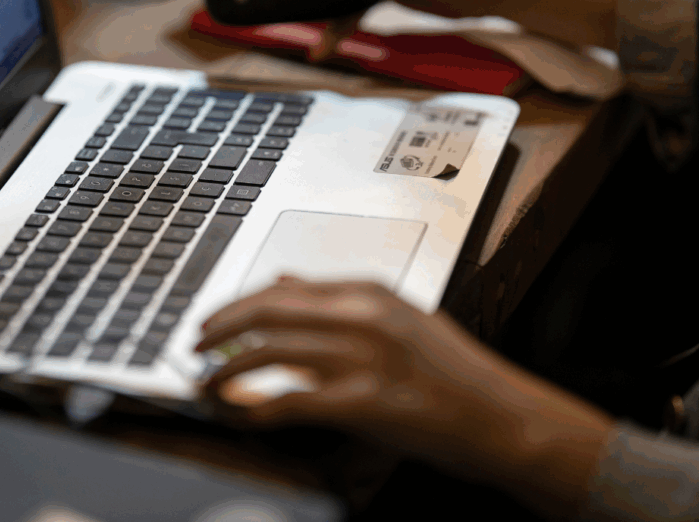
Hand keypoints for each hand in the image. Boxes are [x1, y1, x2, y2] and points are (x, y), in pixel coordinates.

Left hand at [196, 276, 613, 519]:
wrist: (503, 416)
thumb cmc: (453, 373)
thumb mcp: (397, 318)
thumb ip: (338, 300)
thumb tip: (283, 282)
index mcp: (368, 292)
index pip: (281, 288)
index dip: (237, 306)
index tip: (214, 321)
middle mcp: (362, 315)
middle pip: (266, 310)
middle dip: (220, 328)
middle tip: (195, 346)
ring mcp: (363, 356)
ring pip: (268, 351)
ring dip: (226, 370)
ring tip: (208, 386)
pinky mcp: (366, 401)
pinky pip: (291, 400)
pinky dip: (256, 409)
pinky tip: (243, 417)